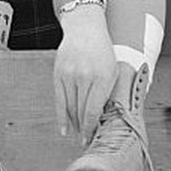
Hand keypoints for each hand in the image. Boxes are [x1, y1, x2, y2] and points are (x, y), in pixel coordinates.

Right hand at [54, 12, 117, 143]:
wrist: (85, 29)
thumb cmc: (102, 52)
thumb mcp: (112, 70)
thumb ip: (107, 93)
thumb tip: (102, 119)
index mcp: (102, 76)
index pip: (94, 110)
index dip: (92, 128)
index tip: (92, 139)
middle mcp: (85, 76)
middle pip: (81, 111)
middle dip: (84, 129)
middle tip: (87, 142)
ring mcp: (69, 75)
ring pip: (70, 108)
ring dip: (75, 125)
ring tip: (79, 135)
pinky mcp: (58, 74)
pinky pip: (59, 101)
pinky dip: (61, 117)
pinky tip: (65, 129)